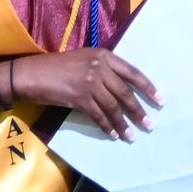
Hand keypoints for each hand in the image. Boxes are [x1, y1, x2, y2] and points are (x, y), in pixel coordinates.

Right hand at [12, 49, 158, 141]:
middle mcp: (99, 67)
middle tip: (150, 124)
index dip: (148, 87)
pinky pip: (99, 115)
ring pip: (114, 106)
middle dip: (139, 110)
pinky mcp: (79, 98)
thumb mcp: (84, 59)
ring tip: (132, 135)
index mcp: (104, 55)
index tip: (159, 100)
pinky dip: (107, 127)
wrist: (33, 74)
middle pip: (125, 92)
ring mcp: (90, 82)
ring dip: (124, 123)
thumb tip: (122, 87)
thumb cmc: (58, 67)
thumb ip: (103, 68)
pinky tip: (113, 134)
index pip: (132, 72)